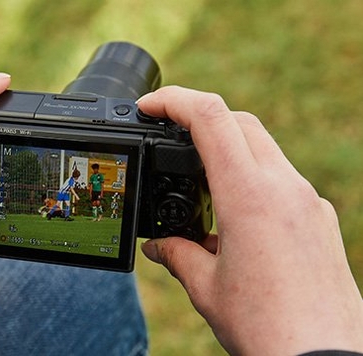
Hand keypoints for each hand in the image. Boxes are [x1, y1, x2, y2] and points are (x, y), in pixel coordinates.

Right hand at [138, 86, 362, 354]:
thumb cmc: (265, 326)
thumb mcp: (205, 287)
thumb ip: (176, 255)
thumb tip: (158, 247)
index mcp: (249, 195)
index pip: (210, 118)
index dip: (174, 100)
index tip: (149, 106)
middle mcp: (284, 187)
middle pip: (239, 123)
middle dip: (200, 120)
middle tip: (170, 141)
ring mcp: (307, 200)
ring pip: (263, 149)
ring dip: (227, 153)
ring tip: (200, 192)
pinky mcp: (318, 218)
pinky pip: (282, 181)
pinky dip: (252, 182)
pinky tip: (235, 221)